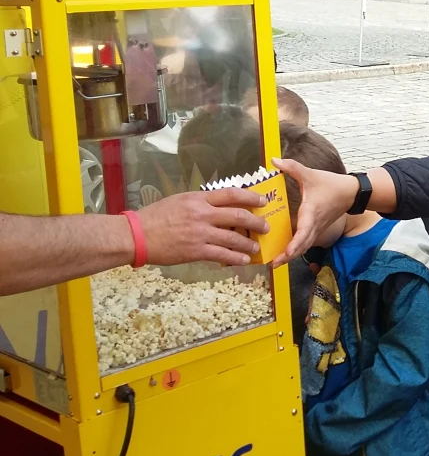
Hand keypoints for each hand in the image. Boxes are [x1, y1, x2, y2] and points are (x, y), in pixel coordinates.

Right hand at [139, 189, 267, 266]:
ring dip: (248, 244)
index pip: (232, 194)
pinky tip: (243, 260)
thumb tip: (219, 205)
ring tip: (256, 247)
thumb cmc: (155, 217)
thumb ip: (200, 202)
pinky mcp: (196, 251)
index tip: (263, 201)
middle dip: (256, 222)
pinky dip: (235, 258)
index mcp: (198, 199)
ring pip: (233, 238)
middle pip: (238, 216)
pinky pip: (222, 254)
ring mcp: (201, 233)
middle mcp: (203, 214)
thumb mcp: (179, 201)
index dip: (251, 197)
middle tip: (265, 227)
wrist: (136, 235)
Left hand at [271, 158, 359, 266]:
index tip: (286, 252)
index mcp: (312, 213)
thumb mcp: (310, 174)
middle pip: (302, 246)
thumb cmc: (331, 185)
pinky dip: (296, 249)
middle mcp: (315, 225)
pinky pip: (306, 243)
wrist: (351, 193)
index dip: (296, 243)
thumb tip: (274, 160)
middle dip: (288, 256)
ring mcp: (317, 229)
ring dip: (291, 256)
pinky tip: (285, 252)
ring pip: (304, 247)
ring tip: (276, 262)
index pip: (304, 232)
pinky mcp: (318, 230)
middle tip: (273, 264)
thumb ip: (292, 167)